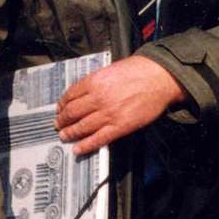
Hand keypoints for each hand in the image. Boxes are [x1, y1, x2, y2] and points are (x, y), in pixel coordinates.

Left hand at [55, 56, 185, 155]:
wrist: (159, 78)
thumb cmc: (139, 71)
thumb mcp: (111, 69)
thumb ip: (96, 81)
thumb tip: (85, 92)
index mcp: (94, 82)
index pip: (70, 95)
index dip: (62, 104)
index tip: (60, 109)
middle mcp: (97, 98)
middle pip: (72, 112)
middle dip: (62, 120)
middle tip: (58, 125)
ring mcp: (108, 114)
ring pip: (82, 127)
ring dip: (70, 133)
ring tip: (64, 136)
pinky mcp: (120, 126)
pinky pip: (98, 139)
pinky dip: (86, 145)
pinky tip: (78, 149)